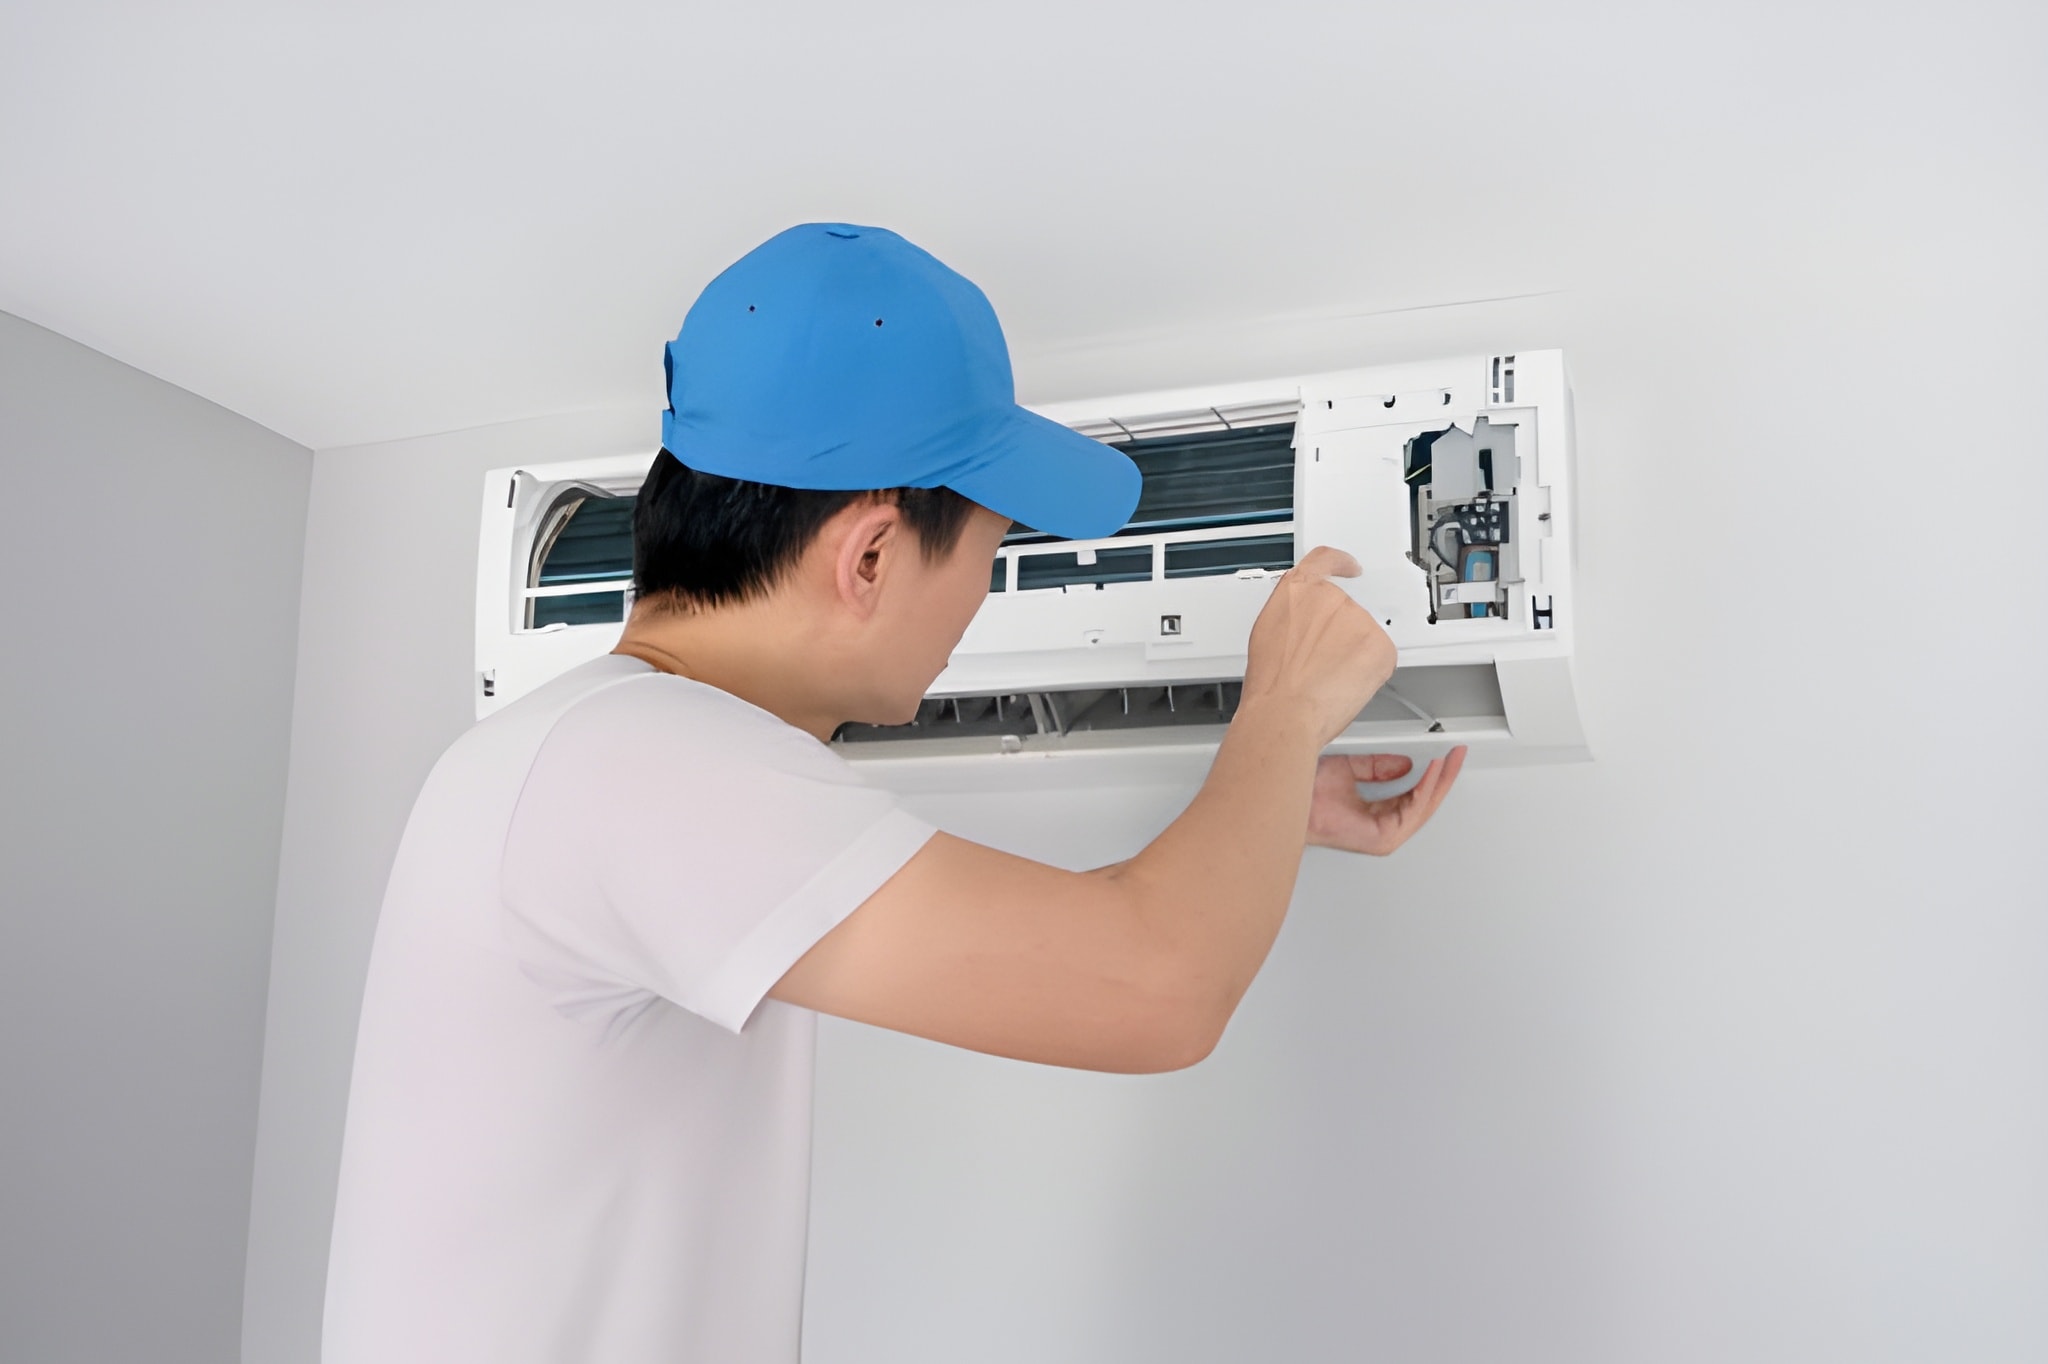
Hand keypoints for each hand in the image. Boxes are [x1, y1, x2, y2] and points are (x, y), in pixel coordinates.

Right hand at [1239, 545, 1398, 747]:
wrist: (1286, 712)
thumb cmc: (1272, 684)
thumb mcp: (1268, 632)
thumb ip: (1293, 615)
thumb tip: (1304, 623)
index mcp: (1298, 590)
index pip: (1325, 560)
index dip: (1340, 563)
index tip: (1351, 567)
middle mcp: (1331, 598)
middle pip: (1345, 611)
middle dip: (1339, 637)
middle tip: (1321, 664)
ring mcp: (1359, 620)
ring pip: (1361, 638)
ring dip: (1351, 657)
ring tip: (1325, 680)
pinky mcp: (1381, 645)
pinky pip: (1379, 658)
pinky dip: (1367, 673)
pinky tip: (1343, 685)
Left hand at [1306, 747, 1466, 854]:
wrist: (1292, 801)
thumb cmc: (1307, 793)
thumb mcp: (1349, 769)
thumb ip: (1377, 767)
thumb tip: (1403, 765)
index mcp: (1374, 816)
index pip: (1414, 796)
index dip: (1432, 776)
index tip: (1444, 758)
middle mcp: (1381, 828)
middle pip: (1425, 802)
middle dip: (1445, 776)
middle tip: (1457, 756)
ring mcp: (1384, 835)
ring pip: (1424, 806)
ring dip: (1440, 781)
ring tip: (1450, 761)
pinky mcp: (1383, 838)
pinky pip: (1413, 810)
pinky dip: (1426, 788)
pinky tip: (1432, 772)